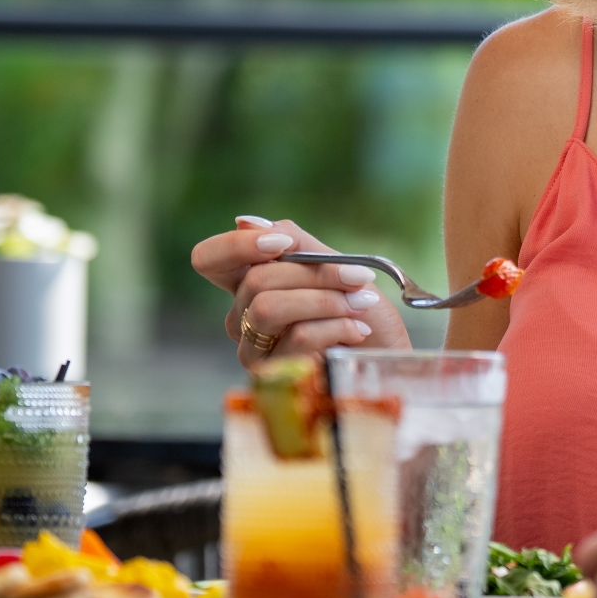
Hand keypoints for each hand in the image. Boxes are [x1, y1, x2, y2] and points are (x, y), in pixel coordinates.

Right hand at [189, 216, 408, 364]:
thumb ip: (295, 243)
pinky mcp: (275, 375)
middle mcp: (241, 317)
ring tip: (360, 304)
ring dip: (326, 301)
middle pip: (255, 281)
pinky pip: (297, 337)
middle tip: (358, 279)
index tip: (283, 245)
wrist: (388, 353)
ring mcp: (254, 349)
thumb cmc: (360, 309)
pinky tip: (356, 331)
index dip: (237, 246)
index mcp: (248, 283)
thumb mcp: (336, 265)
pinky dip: (337, 327)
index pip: (209, 259)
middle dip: (315, 274)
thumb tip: (245, 222)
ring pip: (269, 309)